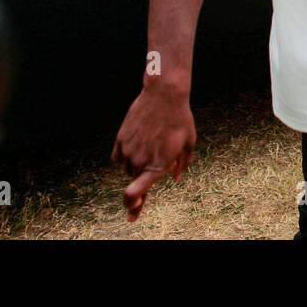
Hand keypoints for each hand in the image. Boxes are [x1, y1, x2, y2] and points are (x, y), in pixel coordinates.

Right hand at [111, 84, 196, 221]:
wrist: (164, 94)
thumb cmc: (180, 119)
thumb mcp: (189, 142)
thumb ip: (182, 163)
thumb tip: (174, 177)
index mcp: (159, 165)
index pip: (139, 191)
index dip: (134, 204)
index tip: (132, 211)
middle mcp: (141, 160)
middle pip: (136, 180)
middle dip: (143, 178)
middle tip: (152, 162)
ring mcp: (129, 150)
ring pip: (128, 168)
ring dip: (136, 164)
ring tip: (150, 144)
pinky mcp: (120, 139)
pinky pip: (118, 158)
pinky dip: (125, 155)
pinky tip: (136, 144)